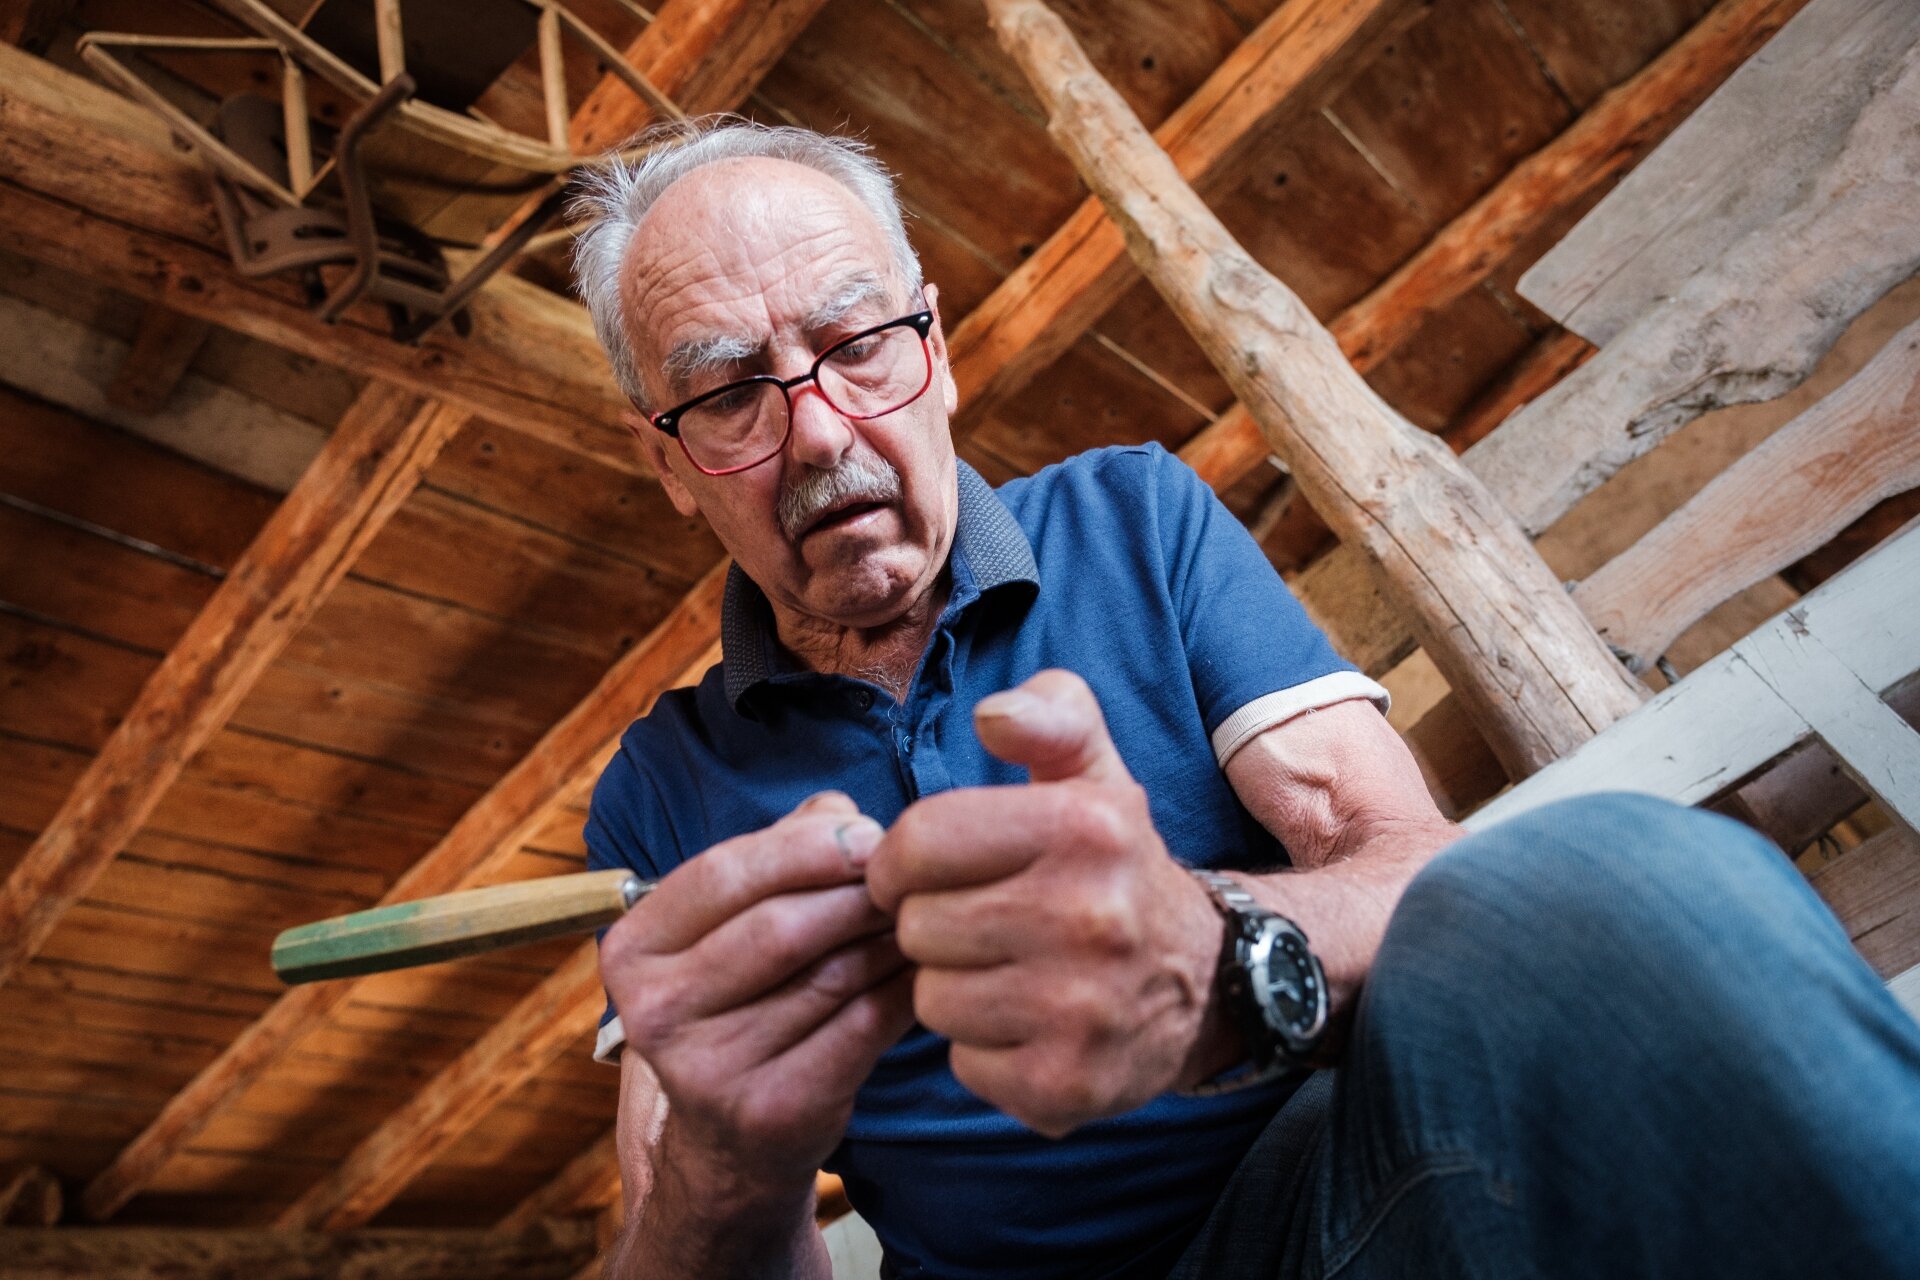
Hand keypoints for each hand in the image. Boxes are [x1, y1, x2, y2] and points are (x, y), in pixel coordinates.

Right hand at [598, 792, 916, 1209]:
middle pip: (780, 926)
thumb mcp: (733, 922)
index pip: (722, 874)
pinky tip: (922, 971)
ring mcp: (709, 1069)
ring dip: (889, 937)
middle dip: (856, 892)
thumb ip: (781, 853)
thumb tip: (844, 814)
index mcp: (633, 950)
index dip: (806, 847)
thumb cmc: (741, 1000)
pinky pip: (862, 1027)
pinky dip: (903, 989)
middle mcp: (656, 1011)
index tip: (870, 835)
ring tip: (922, 916)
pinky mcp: (773, 1110)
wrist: (729, 1139)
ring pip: (830, 975)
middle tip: (906, 878)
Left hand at [866, 671, 1231, 1136]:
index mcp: (1085, 828)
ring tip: (1012, 975)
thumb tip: (994, 714)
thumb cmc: (1117, 872)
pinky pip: (964, 1064)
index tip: (928, 873)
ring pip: (933, 998)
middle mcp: (1092, 917)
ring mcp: (1083, 1008)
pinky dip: (985, 1051)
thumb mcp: (1096, 778)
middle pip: (918, 926)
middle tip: (991, 926)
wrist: (1208, 985)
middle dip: (939, 926)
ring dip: (957, 989)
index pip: (919, 841)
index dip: (904, 861)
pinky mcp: (1070, 1083)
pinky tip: (1031, 1028)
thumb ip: (1051, 718)